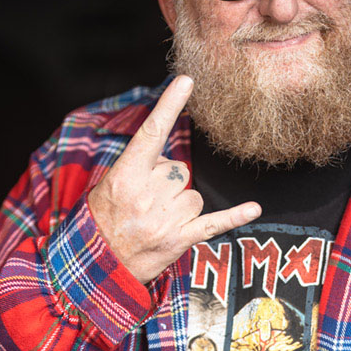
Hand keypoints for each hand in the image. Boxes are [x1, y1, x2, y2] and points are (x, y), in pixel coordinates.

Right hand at [88, 75, 260, 284]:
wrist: (96, 269)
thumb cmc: (101, 222)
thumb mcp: (108, 187)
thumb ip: (140, 168)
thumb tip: (172, 162)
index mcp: (124, 176)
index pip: (151, 133)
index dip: (169, 105)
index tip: (186, 80)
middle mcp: (146, 195)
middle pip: (179, 170)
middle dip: (167, 184)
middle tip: (146, 204)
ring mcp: (165, 219)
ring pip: (194, 195)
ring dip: (181, 206)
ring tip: (157, 222)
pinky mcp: (179, 240)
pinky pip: (214, 222)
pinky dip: (235, 216)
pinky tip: (254, 208)